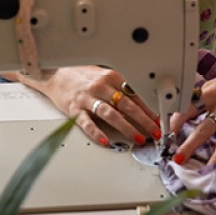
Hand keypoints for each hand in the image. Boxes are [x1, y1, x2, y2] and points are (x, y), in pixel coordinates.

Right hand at [19, 66, 161, 146]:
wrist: (55, 73)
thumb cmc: (82, 76)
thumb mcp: (105, 77)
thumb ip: (122, 88)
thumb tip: (145, 105)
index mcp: (112, 77)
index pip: (136, 94)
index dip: (150, 109)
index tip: (160, 120)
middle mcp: (101, 86)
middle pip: (127, 104)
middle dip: (144, 120)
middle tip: (155, 132)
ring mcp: (87, 98)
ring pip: (110, 114)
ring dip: (127, 127)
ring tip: (138, 138)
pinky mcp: (74, 108)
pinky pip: (87, 122)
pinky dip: (97, 132)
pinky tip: (105, 141)